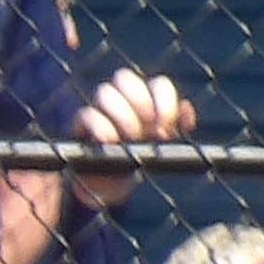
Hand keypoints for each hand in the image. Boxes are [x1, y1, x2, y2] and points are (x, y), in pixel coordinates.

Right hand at [70, 67, 192, 208]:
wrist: (108, 186)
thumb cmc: (136, 161)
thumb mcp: (161, 147)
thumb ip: (177, 127)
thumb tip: (186, 108)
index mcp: (145, 100)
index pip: (156, 84)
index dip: (163, 99)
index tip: (166, 124)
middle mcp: (119, 99)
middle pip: (124, 77)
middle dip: (140, 100)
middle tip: (148, 127)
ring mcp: (97, 109)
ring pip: (105, 92)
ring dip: (122, 115)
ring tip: (131, 138)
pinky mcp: (78, 126)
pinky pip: (87, 115)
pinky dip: (101, 126)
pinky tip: (110, 142)